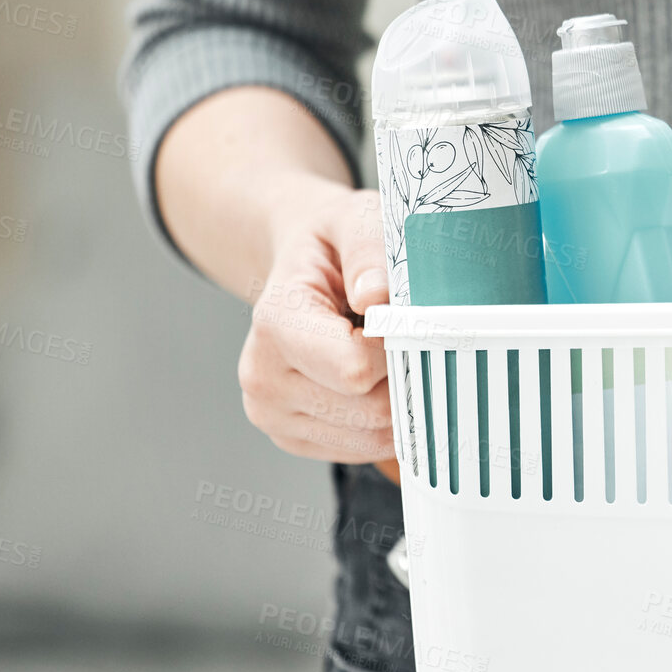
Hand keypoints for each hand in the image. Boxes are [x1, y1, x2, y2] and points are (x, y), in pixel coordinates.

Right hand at [238, 179, 398, 478]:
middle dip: (406, 376)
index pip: (356, 369)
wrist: (303, 265)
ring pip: (373, 438)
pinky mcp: (294, 439)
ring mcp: (274, 415)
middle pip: (373, 410)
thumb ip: (368, 251)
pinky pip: (364, 450)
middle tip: (409, 338)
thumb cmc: (335, 244)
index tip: (406, 319)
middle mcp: (263, 377)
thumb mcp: (355, 221)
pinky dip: (386, 423)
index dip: (399, 349)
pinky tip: (377, 381)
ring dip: (399, 401)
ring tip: (386, 356)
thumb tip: (375, 295)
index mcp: (275, 322)